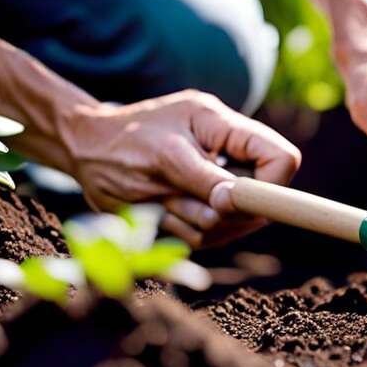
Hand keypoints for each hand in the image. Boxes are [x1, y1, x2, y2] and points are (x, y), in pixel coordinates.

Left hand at [60, 90, 300, 247]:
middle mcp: (228, 156)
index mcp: (226, 127)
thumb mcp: (164, 158)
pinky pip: (209, 239)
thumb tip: (237, 202)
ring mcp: (216, 185)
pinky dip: (183, 231)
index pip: (281, 158)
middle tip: (182, 197)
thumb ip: (205, 179)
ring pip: (233, 225)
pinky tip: (160, 211)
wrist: (85, 154)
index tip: (233, 200)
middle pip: (261, 200)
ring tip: (163, 199)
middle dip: (222, 210)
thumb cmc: (121, 144)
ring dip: (196, 221)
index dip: (271, 186)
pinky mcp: (201, 210)